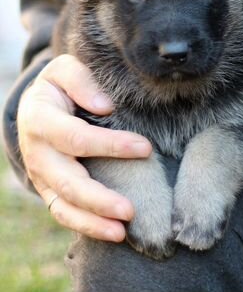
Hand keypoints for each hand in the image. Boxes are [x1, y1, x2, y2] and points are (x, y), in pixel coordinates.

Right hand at [17, 54, 151, 240]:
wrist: (39, 104)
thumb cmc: (63, 85)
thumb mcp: (66, 69)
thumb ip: (82, 81)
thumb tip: (105, 106)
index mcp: (41, 119)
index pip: (77, 137)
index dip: (111, 145)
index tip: (145, 147)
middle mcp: (38, 153)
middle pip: (69, 182)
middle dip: (100, 198)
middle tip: (130, 209)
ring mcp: (42, 176)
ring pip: (65, 205)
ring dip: (93, 221)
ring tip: (122, 231)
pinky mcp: (50, 190)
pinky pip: (64, 214)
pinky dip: (86, 227)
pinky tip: (114, 233)